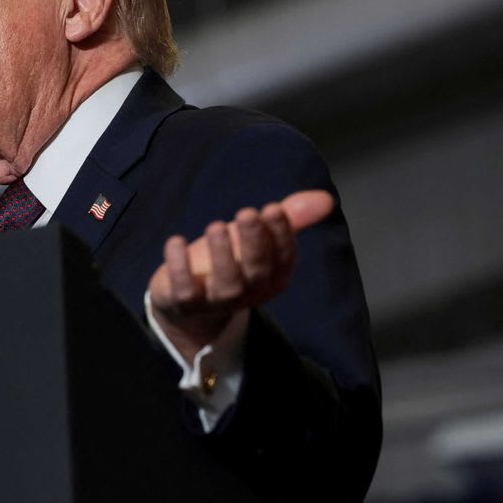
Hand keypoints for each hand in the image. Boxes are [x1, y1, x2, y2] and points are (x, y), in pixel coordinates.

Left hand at [148, 190, 333, 362]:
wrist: (185, 299)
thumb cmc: (229, 259)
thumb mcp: (257, 237)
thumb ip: (289, 217)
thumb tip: (327, 199)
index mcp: (273, 276)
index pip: (284, 257)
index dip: (280, 233)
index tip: (273, 208)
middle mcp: (249, 291)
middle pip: (257, 270)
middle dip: (254, 242)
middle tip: (247, 213)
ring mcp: (217, 300)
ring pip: (225, 283)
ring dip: (222, 254)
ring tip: (215, 226)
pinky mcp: (185, 303)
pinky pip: (184, 291)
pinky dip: (179, 267)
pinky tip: (175, 241)